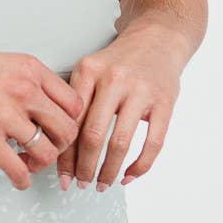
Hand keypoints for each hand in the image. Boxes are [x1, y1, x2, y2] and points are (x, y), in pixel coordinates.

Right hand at [0, 40, 86, 190]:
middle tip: (46, 150)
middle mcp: (24, 90)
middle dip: (60, 146)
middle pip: (67, 129)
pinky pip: (18, 169)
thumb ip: (24, 82)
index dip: (71, 122)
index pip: (74, 103)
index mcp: (30, 69)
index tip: (60, 131)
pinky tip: (17, 180)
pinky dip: (22, 180)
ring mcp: (5, 114)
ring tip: (27, 164)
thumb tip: (39, 106)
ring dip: (41, 165)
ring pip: (47, 152)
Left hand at [58, 25, 182, 190]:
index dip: (64, 154)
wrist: (158, 38)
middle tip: (80, 183)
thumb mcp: (91, 69)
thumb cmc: (120, 60)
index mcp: (89, 71)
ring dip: (109, 171)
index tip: (61, 175)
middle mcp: (114, 80)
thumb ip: (76, 100)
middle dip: (83, 167)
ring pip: (120, 142)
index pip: (70, 120)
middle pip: (92, 135)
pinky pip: (153, 143)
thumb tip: (57, 145)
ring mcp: (141, 91)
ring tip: (102, 184)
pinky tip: (128, 176)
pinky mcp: (164, 102)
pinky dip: (139, 166)